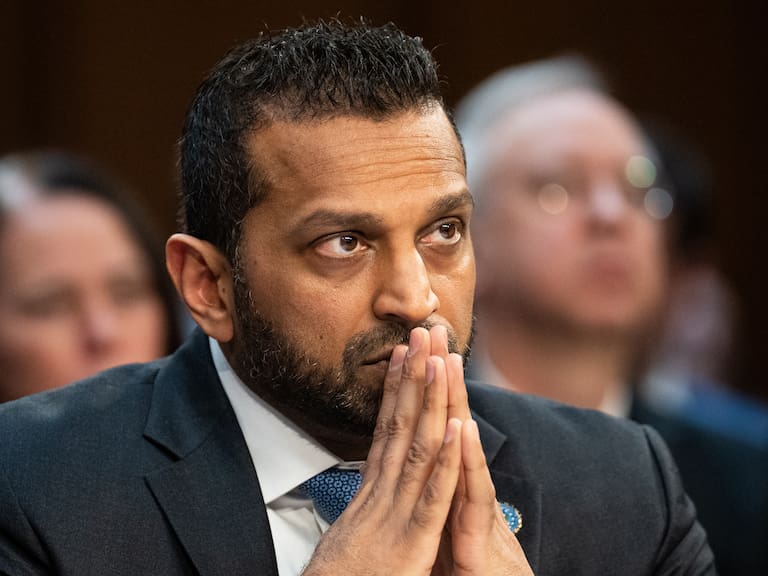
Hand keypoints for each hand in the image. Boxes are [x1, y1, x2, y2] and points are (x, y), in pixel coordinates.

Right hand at [304, 327, 461, 575]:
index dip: (396, 389)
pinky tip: (461, 427)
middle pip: (401, 424)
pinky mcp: (411, 542)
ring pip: (418, 448)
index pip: (385, 429)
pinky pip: (434, 496)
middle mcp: (381, 493)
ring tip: (441, 358)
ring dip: (432, 401)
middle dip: (414, 375)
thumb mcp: (350, 538)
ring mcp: (396, 514)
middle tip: (422, 332)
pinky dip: (448, 461)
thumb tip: (365, 493)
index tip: (403, 354)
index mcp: (369, 493)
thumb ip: (363, 511)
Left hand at [433, 330, 532, 575]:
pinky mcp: (474, 540)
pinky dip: (464, 460)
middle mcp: (457, 492)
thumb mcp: (431, 530)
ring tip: (445, 359)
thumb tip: (408, 471)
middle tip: (431, 331)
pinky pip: (468, 495)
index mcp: (441, 488)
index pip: (428, 429)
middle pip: (445, 424)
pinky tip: (462, 427)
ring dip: (450, 402)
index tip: (409, 350)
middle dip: (436, 377)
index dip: (418, 389)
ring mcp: (468, 512)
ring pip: (456, 449)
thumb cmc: (454, 573)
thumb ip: (424, 497)